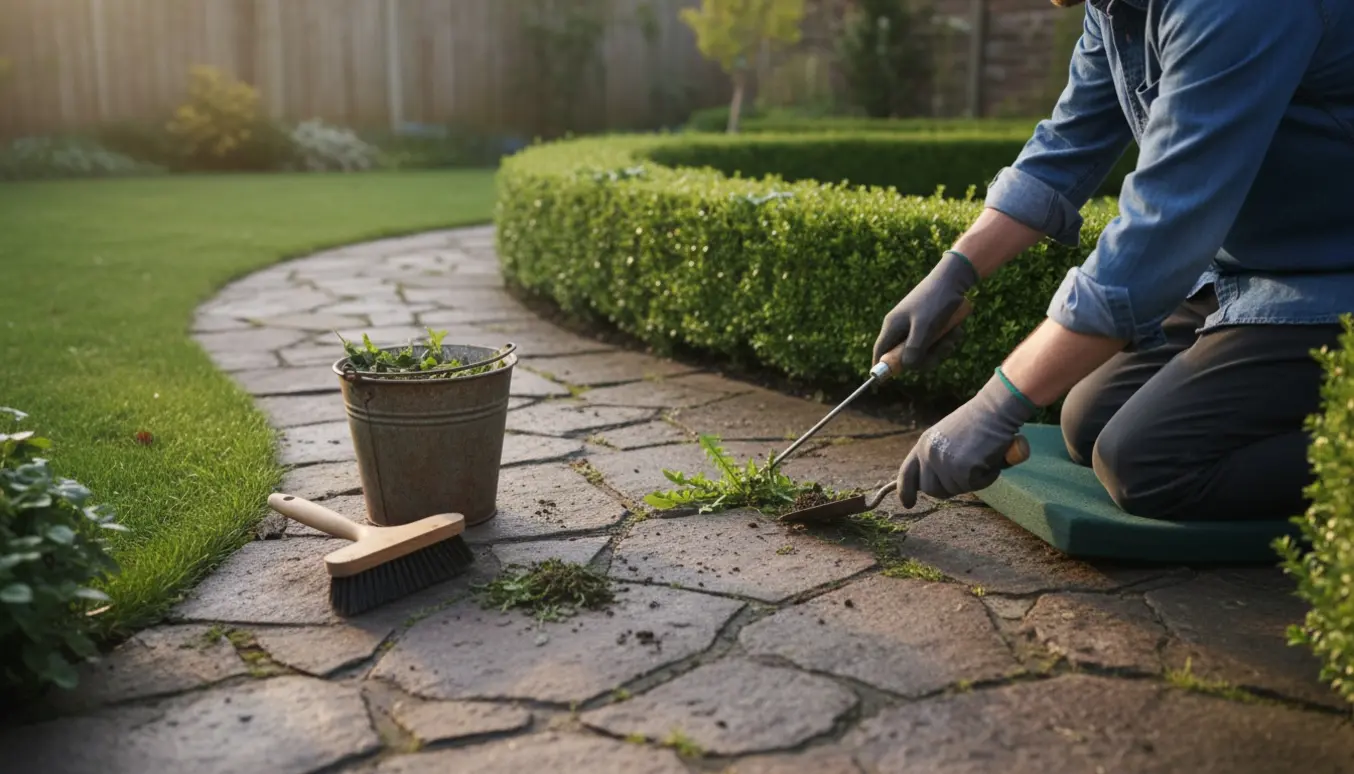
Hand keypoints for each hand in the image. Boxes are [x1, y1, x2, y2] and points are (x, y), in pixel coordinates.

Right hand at [873, 251, 978, 370]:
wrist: (955, 277)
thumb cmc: (937, 300)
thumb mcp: (925, 326)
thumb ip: (914, 349)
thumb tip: (907, 368)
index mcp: (893, 325)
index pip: (880, 351)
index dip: (881, 367)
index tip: (885, 383)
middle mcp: (901, 327)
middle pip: (906, 356)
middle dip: (926, 357)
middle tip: (942, 350)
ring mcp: (914, 325)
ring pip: (923, 350)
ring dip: (941, 348)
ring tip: (954, 335)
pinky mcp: (928, 323)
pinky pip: (934, 341)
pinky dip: (946, 339)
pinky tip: (957, 330)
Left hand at [897, 370, 1036, 507]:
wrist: (995, 409)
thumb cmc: (978, 422)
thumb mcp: (945, 437)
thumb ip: (936, 457)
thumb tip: (932, 483)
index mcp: (923, 445)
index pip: (907, 473)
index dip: (906, 491)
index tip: (908, 503)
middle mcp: (929, 455)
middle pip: (931, 489)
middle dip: (948, 488)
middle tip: (966, 475)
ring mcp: (944, 463)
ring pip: (956, 489)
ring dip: (972, 480)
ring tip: (981, 458)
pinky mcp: (963, 470)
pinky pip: (976, 485)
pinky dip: (988, 476)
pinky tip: (991, 458)